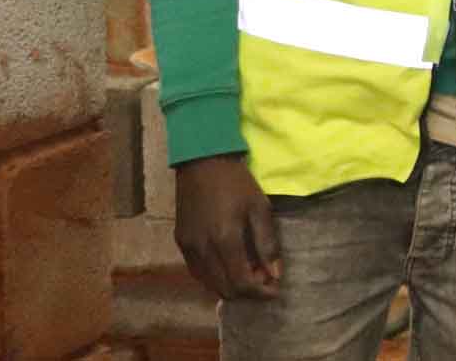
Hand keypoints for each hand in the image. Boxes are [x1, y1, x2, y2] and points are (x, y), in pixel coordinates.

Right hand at [174, 155, 281, 300]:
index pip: (242, 283)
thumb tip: (274, 274)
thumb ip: (267, 243)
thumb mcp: (260, 208)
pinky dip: (214, 277)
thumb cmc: (236, 183)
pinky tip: (229, 268)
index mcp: (225, 240)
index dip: (260, 293)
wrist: (202, 162)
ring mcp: (188, 247)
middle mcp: (203, 249)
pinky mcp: (180, 242)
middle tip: (264, 282)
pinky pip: (197, 272)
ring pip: (209, 284)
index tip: (275, 290)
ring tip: (249, 274)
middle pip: (225, 289)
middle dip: (247, 293)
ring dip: (230, 286)